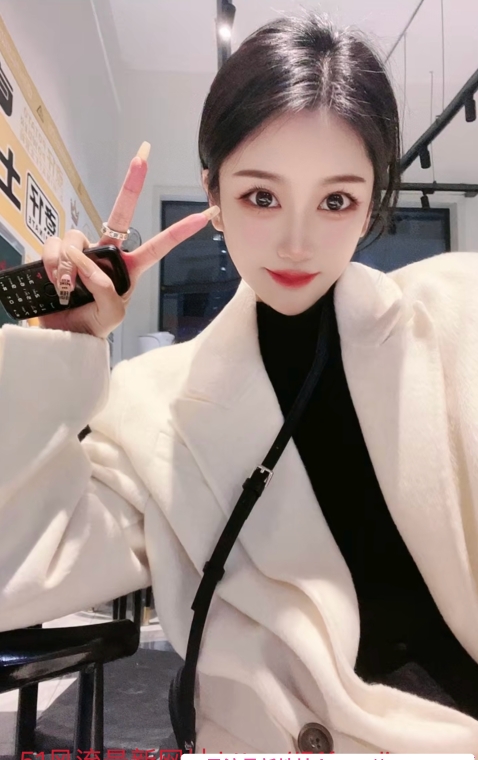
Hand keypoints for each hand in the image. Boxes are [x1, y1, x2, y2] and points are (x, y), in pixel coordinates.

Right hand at [39, 143, 219, 337]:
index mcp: (129, 268)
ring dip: (70, 262)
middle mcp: (106, 253)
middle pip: (120, 213)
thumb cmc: (92, 325)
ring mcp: (81, 250)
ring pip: (77, 236)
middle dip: (132, 184)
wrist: (62, 335)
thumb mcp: (112, 314)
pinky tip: (55, 280)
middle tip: (143, 156)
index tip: (204, 214)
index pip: (158, 247)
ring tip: (68, 286)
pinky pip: (56, 246)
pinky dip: (54, 263)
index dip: (179, 232)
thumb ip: (106, 287)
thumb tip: (84, 258)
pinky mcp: (58, 252)